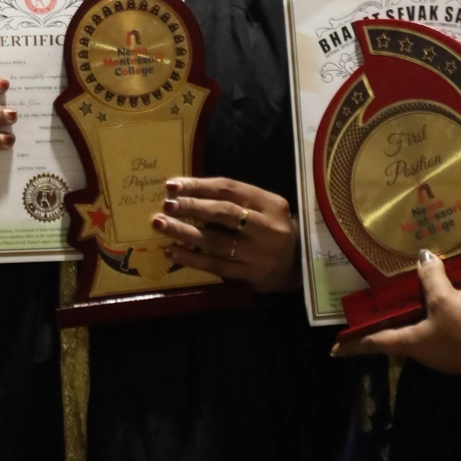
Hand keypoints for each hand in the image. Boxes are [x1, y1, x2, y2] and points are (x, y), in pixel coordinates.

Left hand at [151, 176, 297, 292]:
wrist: (299, 264)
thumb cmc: (273, 229)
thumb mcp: (264, 208)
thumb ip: (235, 200)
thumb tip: (189, 193)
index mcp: (270, 203)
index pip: (230, 189)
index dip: (199, 186)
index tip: (172, 185)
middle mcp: (267, 226)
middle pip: (223, 213)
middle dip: (191, 207)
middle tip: (166, 204)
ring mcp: (259, 253)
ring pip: (216, 240)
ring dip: (184, 232)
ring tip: (161, 224)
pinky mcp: (250, 275)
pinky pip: (215, 265)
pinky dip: (191, 258)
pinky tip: (172, 251)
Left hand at [331, 252, 460, 376]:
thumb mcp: (446, 299)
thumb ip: (431, 277)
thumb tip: (422, 256)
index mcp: (414, 344)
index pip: (376, 343)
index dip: (355, 345)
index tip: (334, 349)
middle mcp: (427, 353)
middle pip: (400, 337)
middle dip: (387, 326)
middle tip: (374, 312)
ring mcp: (447, 354)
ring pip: (424, 332)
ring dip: (417, 317)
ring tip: (409, 299)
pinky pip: (445, 329)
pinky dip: (439, 316)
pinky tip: (444, 301)